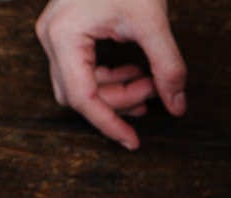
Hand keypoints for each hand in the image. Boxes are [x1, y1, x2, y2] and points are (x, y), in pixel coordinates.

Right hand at [35, 0, 186, 149]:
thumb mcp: (153, 23)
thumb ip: (168, 68)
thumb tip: (178, 107)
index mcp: (65, 35)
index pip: (83, 98)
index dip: (110, 124)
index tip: (134, 142)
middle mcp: (52, 36)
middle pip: (80, 95)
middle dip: (118, 103)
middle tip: (155, 93)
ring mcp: (57, 34)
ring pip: (82, 86)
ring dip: (118, 91)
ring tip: (152, 83)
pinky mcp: (68, 32)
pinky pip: (85, 70)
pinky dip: (112, 78)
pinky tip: (138, 73)